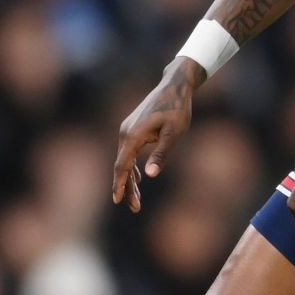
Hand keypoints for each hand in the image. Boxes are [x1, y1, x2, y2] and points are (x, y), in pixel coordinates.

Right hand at [112, 61, 198, 211]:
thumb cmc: (177, 109)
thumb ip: (161, 153)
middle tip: (135, 208)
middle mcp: (126, 132)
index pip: (122, 165)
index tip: (117, 201)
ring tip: (137, 200)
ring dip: (130, 180)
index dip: (119, 184)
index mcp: (133, 135)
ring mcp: (127, 130)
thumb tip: (151, 175)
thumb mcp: (174, 133)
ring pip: (124, 160)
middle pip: (122, 166)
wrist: (174, 86)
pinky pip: (128, 152)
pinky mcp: (132, 128)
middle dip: (126, 188)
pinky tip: (139, 179)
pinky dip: (132, 167)